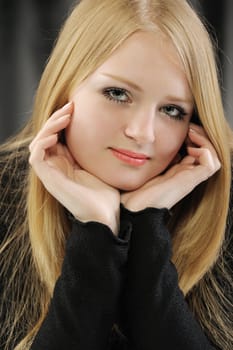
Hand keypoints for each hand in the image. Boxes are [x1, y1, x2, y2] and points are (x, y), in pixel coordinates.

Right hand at [29, 102, 119, 234]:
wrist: (105, 214)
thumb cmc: (107, 192)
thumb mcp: (101, 164)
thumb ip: (97, 150)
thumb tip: (111, 131)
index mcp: (67, 162)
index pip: (58, 135)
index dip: (63, 120)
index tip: (77, 107)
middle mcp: (57, 165)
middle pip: (47, 135)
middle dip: (57, 118)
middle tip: (71, 106)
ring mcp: (51, 172)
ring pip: (39, 142)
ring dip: (49, 127)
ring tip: (65, 117)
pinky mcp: (48, 179)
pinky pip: (36, 156)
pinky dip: (42, 142)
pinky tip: (56, 134)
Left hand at [121, 123, 220, 210]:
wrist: (133, 207)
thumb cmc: (134, 189)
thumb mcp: (144, 167)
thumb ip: (151, 157)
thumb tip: (152, 141)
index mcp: (175, 172)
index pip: (193, 151)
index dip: (192, 137)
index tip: (182, 127)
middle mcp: (185, 175)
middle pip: (205, 153)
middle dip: (200, 136)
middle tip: (188, 126)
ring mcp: (189, 178)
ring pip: (212, 157)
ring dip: (205, 141)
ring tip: (191, 132)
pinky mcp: (190, 181)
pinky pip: (210, 164)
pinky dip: (205, 150)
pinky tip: (190, 146)